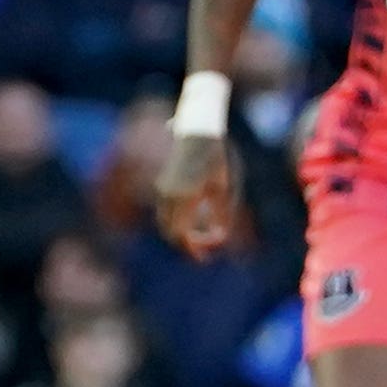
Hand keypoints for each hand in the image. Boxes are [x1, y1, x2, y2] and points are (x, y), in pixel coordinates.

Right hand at [153, 122, 240, 257]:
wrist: (197, 131)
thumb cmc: (215, 157)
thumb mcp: (223, 188)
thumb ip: (220, 215)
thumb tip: (219, 237)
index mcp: (186, 197)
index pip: (182, 234)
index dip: (193, 249)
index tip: (206, 255)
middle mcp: (170, 195)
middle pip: (169, 232)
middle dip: (186, 246)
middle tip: (203, 253)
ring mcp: (163, 189)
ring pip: (165, 223)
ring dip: (179, 235)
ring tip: (200, 241)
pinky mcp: (163, 185)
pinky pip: (165, 212)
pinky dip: (176, 223)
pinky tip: (192, 224)